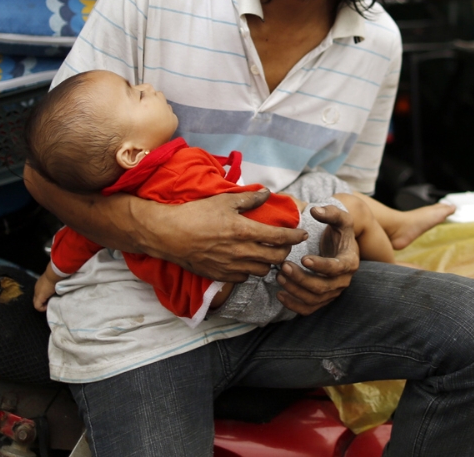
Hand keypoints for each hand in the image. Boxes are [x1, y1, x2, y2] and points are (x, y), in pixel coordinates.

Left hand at [33, 265, 60, 311]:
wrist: (54, 273)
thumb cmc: (55, 276)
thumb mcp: (53, 281)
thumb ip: (52, 285)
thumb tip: (56, 289)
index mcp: (40, 285)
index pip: (39, 293)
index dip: (44, 298)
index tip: (51, 298)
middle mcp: (37, 289)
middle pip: (36, 299)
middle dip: (42, 303)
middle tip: (50, 303)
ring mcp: (37, 292)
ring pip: (36, 302)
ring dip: (43, 304)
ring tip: (50, 304)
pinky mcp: (39, 296)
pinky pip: (37, 306)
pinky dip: (42, 308)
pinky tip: (48, 306)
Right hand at [141, 189, 308, 282]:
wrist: (170, 235)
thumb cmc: (196, 213)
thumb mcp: (224, 200)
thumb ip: (249, 198)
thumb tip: (267, 194)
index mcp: (245, 231)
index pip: (280, 237)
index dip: (296, 237)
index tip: (303, 234)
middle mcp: (242, 252)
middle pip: (276, 257)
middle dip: (286, 251)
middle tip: (285, 244)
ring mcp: (231, 267)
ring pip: (262, 271)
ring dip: (268, 262)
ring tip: (266, 253)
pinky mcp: (221, 276)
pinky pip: (244, 278)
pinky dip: (250, 271)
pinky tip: (246, 262)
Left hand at [276, 204, 359, 315]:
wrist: (341, 246)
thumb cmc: (339, 231)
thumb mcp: (340, 218)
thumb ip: (330, 212)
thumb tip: (315, 210)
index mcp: (349, 262)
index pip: (336, 268)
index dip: (321, 265)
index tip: (303, 258)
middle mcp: (343, 280)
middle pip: (322, 287)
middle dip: (301, 278)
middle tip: (283, 266)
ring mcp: (333, 292)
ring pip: (314, 299)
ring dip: (295, 290)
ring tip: (279, 276)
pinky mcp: (322, 299)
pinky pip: (309, 309)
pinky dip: (294, 305)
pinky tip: (280, 294)